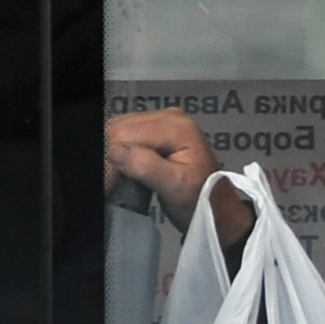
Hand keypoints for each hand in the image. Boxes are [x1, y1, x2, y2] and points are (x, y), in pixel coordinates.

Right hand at [105, 108, 250, 248]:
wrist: (216, 206)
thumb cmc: (200, 199)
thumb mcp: (175, 187)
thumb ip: (147, 166)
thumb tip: (116, 151)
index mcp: (176, 126)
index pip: (125, 134)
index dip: (111, 159)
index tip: (108, 185)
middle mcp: (169, 117)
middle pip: (120, 129)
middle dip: (110, 156)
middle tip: (111, 184)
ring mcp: (162, 122)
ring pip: (119, 131)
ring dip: (112, 154)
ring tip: (115, 178)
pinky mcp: (156, 131)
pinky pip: (126, 136)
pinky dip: (119, 152)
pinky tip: (121, 169)